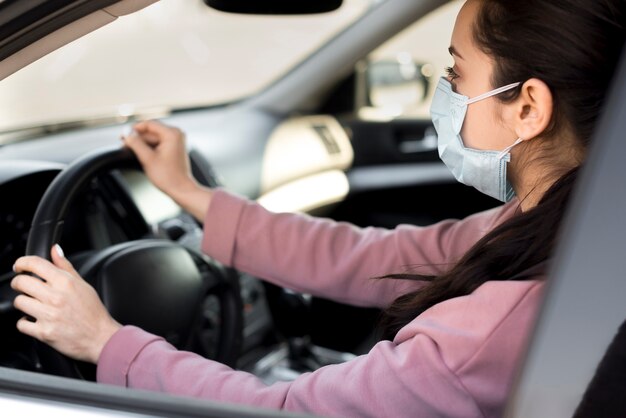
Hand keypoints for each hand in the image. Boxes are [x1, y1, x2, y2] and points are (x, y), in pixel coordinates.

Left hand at [11, 245, 120, 363]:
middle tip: (23, 286)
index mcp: (65, 283)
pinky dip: (25, 322)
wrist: (100, 337)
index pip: (35, 264)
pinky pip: (21, 324)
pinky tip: (34, 320)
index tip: (19, 266)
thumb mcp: (83, 284)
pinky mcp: (44, 332)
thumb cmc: (93, 312)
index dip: (22, 263)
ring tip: (33, 305)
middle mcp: (55, 297)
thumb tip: (55, 250)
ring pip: (19, 302)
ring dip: (23, 302)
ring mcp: (48, 315)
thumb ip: (65, 267)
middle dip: (18, 283)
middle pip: (21, 282)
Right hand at [123, 120, 212, 221]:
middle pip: (150, 131)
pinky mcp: (174, 148)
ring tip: (131, 152)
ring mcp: (176, 141)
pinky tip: (141, 155)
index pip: (148, 124)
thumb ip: (135, 143)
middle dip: (137, 138)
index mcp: (172, 133)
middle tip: (124, 145)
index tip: (122, 136)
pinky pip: (158, 143)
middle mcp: (176, 134)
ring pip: (153, 138)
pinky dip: (149, 148)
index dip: (133, 129)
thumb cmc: (168, 177)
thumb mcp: (147, 158)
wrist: (181, 189)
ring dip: (142, 144)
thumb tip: (126, 132)